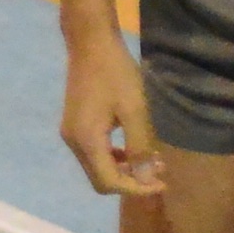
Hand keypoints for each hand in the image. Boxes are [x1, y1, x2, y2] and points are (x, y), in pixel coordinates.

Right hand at [57, 42, 165, 198]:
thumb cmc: (116, 73)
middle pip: (100, 180)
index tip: (162, 183)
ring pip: (97, 168)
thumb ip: (139, 146)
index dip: (136, 188)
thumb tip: (145, 179)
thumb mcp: (134, 109)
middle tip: (158, 171)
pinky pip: (93, 154)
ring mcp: (71, 134)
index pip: (109, 182)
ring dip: (123, 170)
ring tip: (149, 160)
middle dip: (130, 181)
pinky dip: (113, 157)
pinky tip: (130, 147)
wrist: (90, 44)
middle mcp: (74, 143)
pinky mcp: (74, 126)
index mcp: (87, 141)